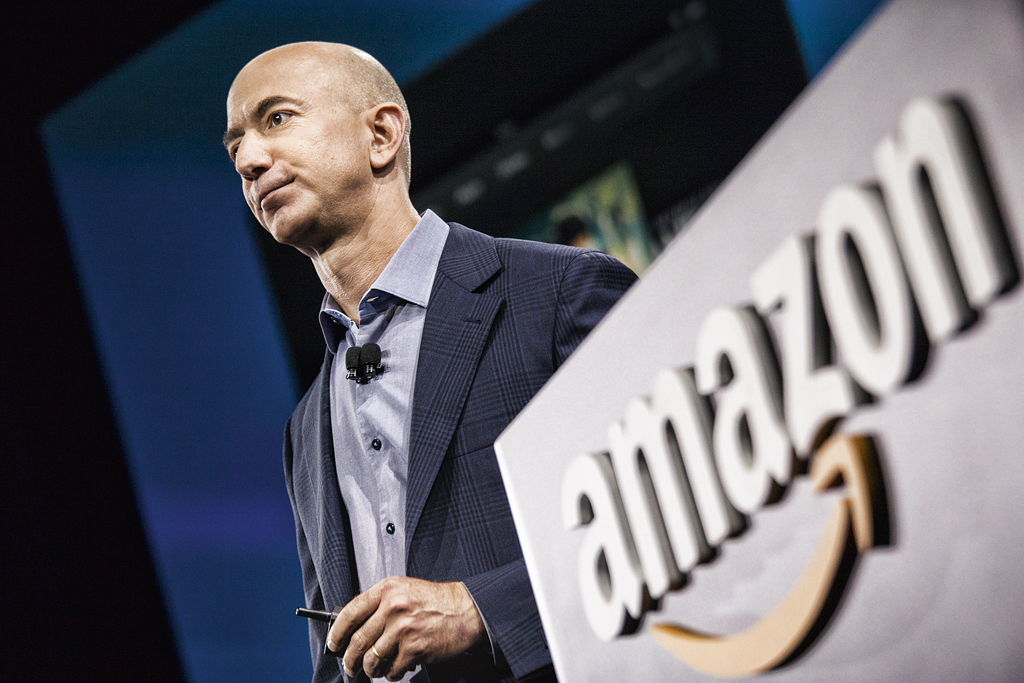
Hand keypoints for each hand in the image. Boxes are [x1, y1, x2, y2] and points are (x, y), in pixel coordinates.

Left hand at [326, 576, 485, 680]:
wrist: (466, 609)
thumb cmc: (436, 601)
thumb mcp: (404, 590)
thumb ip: (379, 604)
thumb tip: (353, 628)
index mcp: (388, 590)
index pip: (351, 612)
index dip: (337, 632)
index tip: (334, 643)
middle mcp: (393, 607)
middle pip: (358, 641)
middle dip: (349, 659)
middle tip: (350, 666)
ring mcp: (403, 628)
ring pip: (372, 659)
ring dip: (370, 670)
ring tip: (374, 670)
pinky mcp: (415, 648)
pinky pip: (392, 670)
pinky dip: (391, 674)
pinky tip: (396, 668)